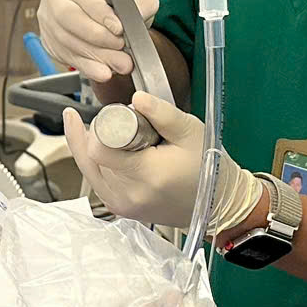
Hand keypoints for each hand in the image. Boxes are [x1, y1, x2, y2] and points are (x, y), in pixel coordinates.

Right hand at [37, 0, 157, 84]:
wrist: (107, 14)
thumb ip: (143, 2)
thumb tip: (136, 15)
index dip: (99, 12)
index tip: (118, 28)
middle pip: (67, 15)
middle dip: (96, 36)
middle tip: (119, 46)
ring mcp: (48, 15)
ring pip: (64, 38)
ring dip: (94, 54)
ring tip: (118, 63)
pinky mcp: (48, 37)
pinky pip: (63, 54)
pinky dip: (85, 65)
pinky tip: (102, 70)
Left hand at [64, 92, 253, 230]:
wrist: (217, 201)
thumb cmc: (207, 167)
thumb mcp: (189, 130)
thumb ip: (161, 113)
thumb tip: (137, 98)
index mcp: (144, 175)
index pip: (97, 149)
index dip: (100, 127)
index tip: (115, 116)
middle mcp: (128, 195)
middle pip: (92, 156)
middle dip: (101, 134)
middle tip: (125, 123)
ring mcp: (121, 205)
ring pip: (89, 168)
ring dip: (97, 147)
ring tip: (120, 135)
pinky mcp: (119, 208)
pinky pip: (95, 180)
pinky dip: (97, 162)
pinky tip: (103, 145)